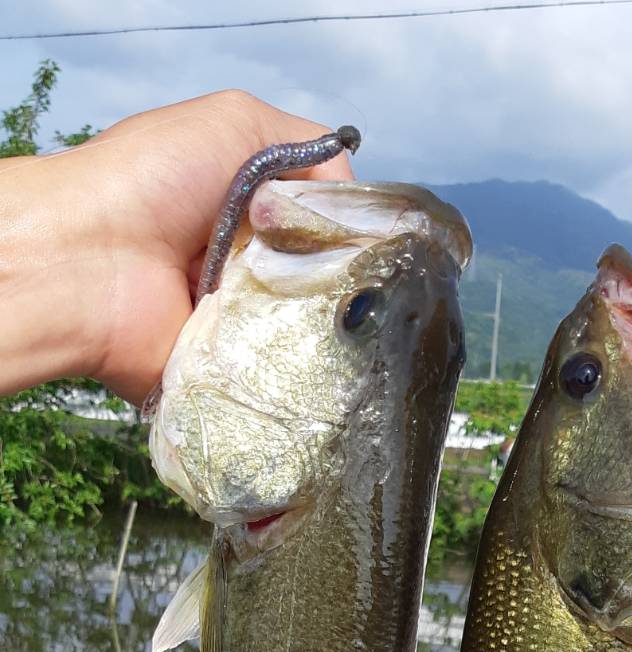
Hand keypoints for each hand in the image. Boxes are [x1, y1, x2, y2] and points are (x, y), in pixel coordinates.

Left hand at [0, 90, 352, 404]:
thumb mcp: (240, 124)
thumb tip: (353, 204)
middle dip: (342, 277)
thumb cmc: (154, 179)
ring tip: (321, 313)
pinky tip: (299, 350)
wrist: (87, 259)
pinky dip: (291, 363)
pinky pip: (277, 374)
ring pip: (309, 328)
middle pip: (324, 277)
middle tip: (346, 278)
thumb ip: (310, 151)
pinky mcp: (227, 370)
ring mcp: (237, 321)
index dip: (348, 227)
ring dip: (318, 319)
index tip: (369, 238)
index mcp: (248, 206)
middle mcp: (245, 264)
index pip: (322, 223)